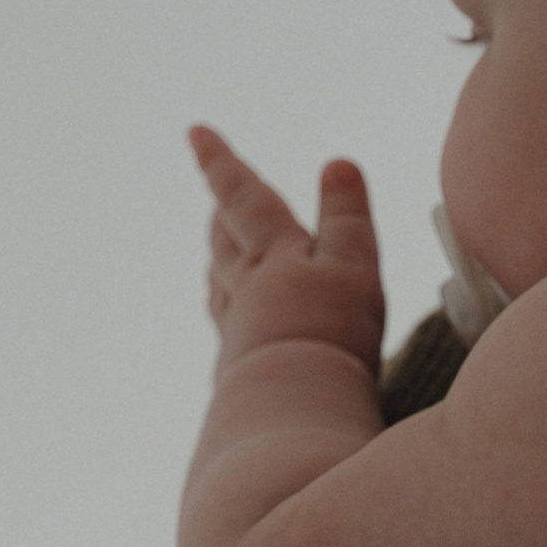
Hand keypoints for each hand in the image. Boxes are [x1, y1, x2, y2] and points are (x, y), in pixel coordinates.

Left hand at [190, 126, 385, 376]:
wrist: (290, 415)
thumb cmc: (328, 336)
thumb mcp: (352, 266)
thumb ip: (345, 218)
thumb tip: (338, 163)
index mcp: (273, 257)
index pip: (246, 197)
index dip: (222, 163)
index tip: (194, 131)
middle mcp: (248, 292)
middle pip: (227, 247)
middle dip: (223, 221)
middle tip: (215, 207)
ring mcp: (241, 338)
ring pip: (224, 292)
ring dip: (221, 270)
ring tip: (219, 263)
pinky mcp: (244, 382)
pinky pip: (233, 340)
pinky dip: (233, 324)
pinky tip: (237, 336)